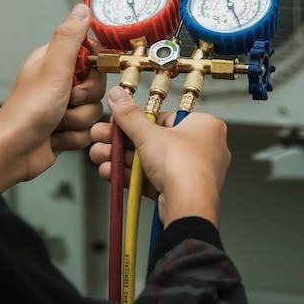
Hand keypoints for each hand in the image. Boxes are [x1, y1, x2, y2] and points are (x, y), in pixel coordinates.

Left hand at [0, 4, 105, 190]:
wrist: (13, 153)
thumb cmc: (27, 111)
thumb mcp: (54, 68)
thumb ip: (70, 37)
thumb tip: (82, 8)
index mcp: (55, 61)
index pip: (92, 53)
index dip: (96, 66)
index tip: (87, 73)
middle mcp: (59, 81)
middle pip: (97, 84)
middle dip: (85, 98)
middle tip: (66, 100)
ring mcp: (62, 106)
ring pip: (94, 109)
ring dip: (78, 119)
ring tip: (57, 121)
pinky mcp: (66, 128)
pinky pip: (87, 130)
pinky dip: (74, 137)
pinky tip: (56, 136)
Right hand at [89, 86, 230, 227]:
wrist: (189, 208)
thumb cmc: (184, 167)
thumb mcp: (149, 134)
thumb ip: (129, 115)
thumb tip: (118, 95)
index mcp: (204, 126)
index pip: (163, 118)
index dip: (136, 120)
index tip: (117, 120)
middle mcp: (201, 148)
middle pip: (153, 140)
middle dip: (121, 141)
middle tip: (102, 137)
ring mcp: (190, 172)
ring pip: (149, 161)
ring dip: (121, 158)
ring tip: (99, 154)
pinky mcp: (178, 191)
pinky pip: (151, 178)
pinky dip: (130, 175)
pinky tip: (109, 171)